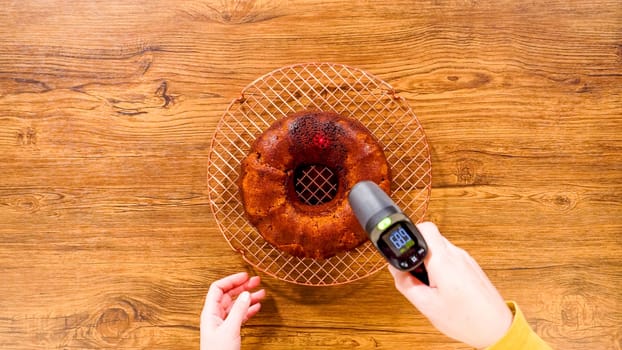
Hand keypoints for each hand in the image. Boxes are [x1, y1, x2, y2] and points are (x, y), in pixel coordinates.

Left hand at [200, 272, 265, 349]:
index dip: (231, 280)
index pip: (218, 288)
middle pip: (229, 295)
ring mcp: (222, 323)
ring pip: (236, 305)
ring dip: (248, 298)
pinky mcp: (229, 330)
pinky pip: (240, 315)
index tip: (245, 276)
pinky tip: (257, 307)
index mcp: (210, 312)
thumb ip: (238, 310)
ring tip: (261, 292)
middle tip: (256, 281)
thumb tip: (245, 294)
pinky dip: (249, 310)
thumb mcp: (230, 329)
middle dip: (242, 286)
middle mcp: (216, 315)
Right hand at [389, 222, 512, 348]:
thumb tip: (395, 269)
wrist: (496, 328)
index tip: (403, 251)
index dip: (409, 235)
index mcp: (443, 260)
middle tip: (415, 274)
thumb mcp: (426, 304)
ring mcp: (466, 259)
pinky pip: (449, 259)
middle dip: (417, 253)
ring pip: (439, 249)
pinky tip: (441, 287)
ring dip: (428, 262)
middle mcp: (456, 255)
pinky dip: (440, 268)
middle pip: (430, 238)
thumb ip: (405, 283)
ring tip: (429, 285)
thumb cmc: (466, 319)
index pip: (424, 228)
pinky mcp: (471, 267)